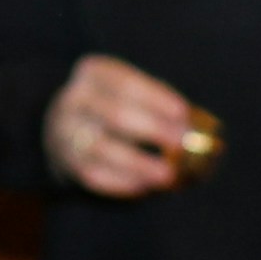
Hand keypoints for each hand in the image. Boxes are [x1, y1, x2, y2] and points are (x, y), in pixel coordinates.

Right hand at [44, 55, 199, 198]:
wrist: (65, 128)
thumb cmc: (114, 107)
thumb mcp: (129, 93)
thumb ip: (158, 105)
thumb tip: (195, 127)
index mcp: (93, 73)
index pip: (126, 83)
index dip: (156, 98)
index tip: (183, 112)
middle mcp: (74, 100)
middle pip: (116, 114)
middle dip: (153, 129)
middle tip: (181, 142)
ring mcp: (67, 133)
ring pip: (105, 149)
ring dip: (140, 164)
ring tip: (168, 174)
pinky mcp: (70, 164)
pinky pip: (97, 176)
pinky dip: (123, 182)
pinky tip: (146, 186)